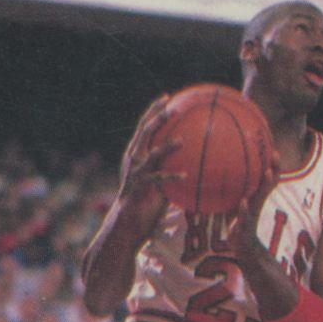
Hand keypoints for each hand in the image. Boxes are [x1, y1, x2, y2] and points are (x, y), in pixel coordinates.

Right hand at [117, 96, 184, 240]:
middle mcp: (133, 158)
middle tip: (173, 107)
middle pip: (144, 132)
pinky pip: (157, 180)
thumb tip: (195, 161)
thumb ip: (171, 168)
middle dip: (157, 118)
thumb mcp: (160, 182)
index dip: (154, 110)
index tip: (167, 97)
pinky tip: (185, 176)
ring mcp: (135, 172)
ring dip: (166, 147)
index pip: (144, 126)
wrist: (127, 223)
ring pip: (149, 154)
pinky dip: (171, 177)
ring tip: (181, 141)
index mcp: (136, 153)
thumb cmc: (146, 203)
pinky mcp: (139, 188)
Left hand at [225, 154, 279, 267]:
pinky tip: (243, 202)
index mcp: (252, 204)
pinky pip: (247, 220)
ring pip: (260, 201)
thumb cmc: (237, 238)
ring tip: (267, 172)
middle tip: (276, 154)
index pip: (261, 180)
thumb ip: (221, 205)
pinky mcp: (247, 235)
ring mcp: (252, 221)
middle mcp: (255, 210)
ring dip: (264, 186)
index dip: (266, 164)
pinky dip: (245, 211)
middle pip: (267, 186)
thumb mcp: (230, 219)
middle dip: (272, 170)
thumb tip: (202, 190)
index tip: (270, 147)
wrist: (246, 261)